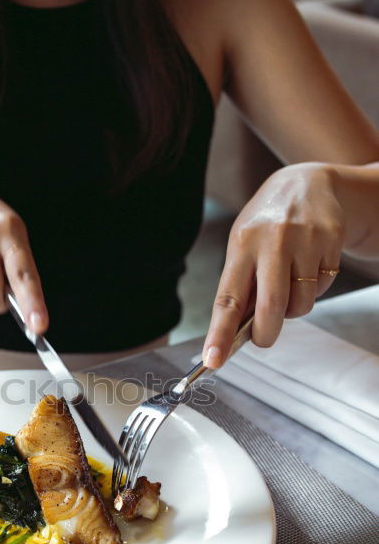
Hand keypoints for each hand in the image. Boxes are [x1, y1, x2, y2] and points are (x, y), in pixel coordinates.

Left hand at [203, 164, 343, 367]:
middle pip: (271, 307)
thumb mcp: (244, 244)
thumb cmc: (267, 224)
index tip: (212, 360)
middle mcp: (273, 241)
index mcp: (242, 244)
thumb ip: (241, 284)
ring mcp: (305, 240)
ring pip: (301, 303)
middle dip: (266, 333)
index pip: (227, 298)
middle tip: (262, 339)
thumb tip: (235, 333)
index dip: (220, 333)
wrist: (308, 183)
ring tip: (289, 286)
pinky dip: (314, 289)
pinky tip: (309, 267)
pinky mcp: (331, 241)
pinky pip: (322, 287)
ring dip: (294, 309)